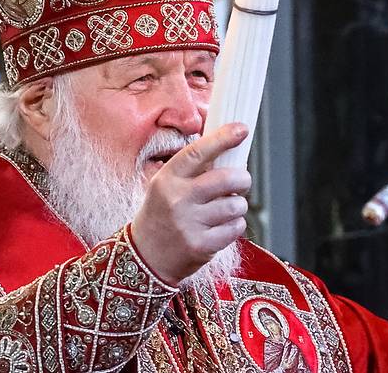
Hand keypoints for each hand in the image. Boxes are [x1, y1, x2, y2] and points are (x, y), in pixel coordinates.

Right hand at [131, 123, 251, 284]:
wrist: (145, 257)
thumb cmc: (161, 215)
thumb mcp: (166, 186)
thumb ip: (193, 170)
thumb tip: (229, 150)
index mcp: (167, 178)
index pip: (198, 151)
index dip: (223, 138)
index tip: (241, 130)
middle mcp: (177, 199)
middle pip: (227, 179)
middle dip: (242, 178)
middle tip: (241, 181)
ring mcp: (189, 224)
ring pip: (236, 205)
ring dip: (238, 206)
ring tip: (225, 210)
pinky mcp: (201, 246)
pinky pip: (236, 228)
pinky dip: (235, 226)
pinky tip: (221, 227)